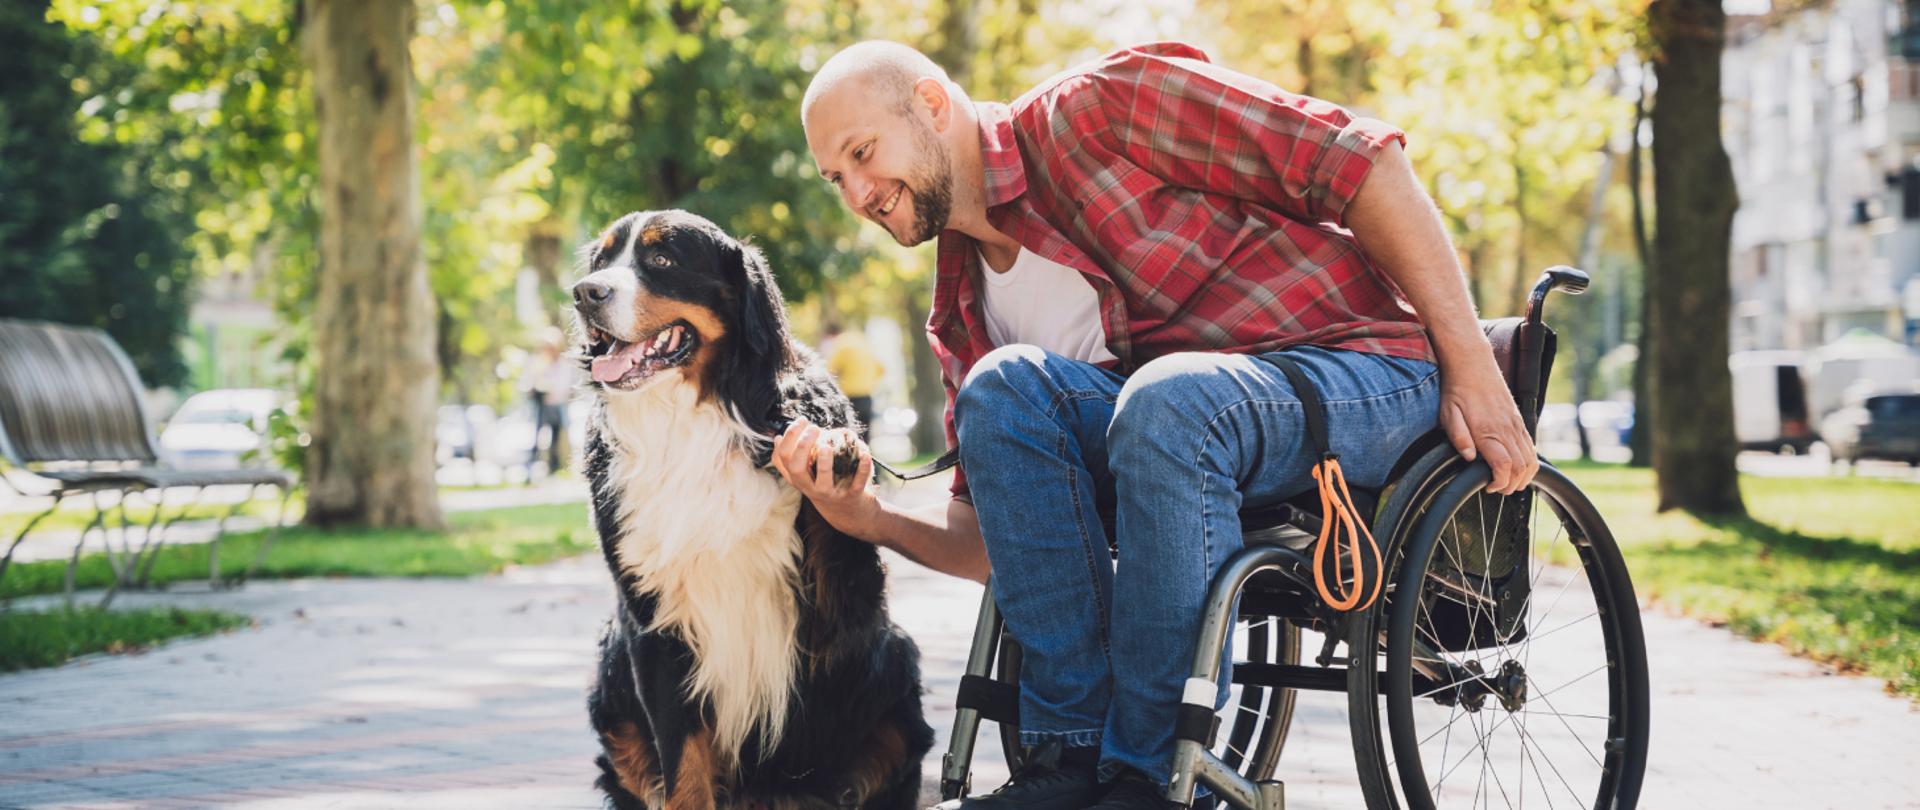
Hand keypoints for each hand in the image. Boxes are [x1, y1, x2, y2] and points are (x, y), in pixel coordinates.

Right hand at [769, 417, 880, 534]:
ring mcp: (830, 494)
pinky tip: (864, 454)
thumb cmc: (826, 486)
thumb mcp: (807, 475)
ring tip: (827, 444)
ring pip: (823, 481)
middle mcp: (810, 488)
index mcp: (799, 479)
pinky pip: (856, 483)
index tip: (802, 421)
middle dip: (802, 447)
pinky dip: (862, 469)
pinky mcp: (851, 497)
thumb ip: (795, 458)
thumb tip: (779, 438)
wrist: (849, 514)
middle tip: (814, 428)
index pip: (782, 459)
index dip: (788, 438)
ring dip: (825, 462)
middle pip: (797, 469)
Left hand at [1438, 366, 1538, 494]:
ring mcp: (1516, 424)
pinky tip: (1518, 467)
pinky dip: (1530, 462)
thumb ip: (1459, 437)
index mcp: (1488, 430)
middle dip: (1512, 485)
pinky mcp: (1519, 421)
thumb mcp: (1448, 414)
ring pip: (1531, 458)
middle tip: (1498, 489)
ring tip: (1509, 483)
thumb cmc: (1457, 391)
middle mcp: (1506, 429)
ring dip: (1524, 476)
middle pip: (1521, 467)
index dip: (1500, 482)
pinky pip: (1531, 446)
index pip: (1504, 465)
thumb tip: (1470, 457)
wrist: (1472, 364)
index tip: (1489, 487)